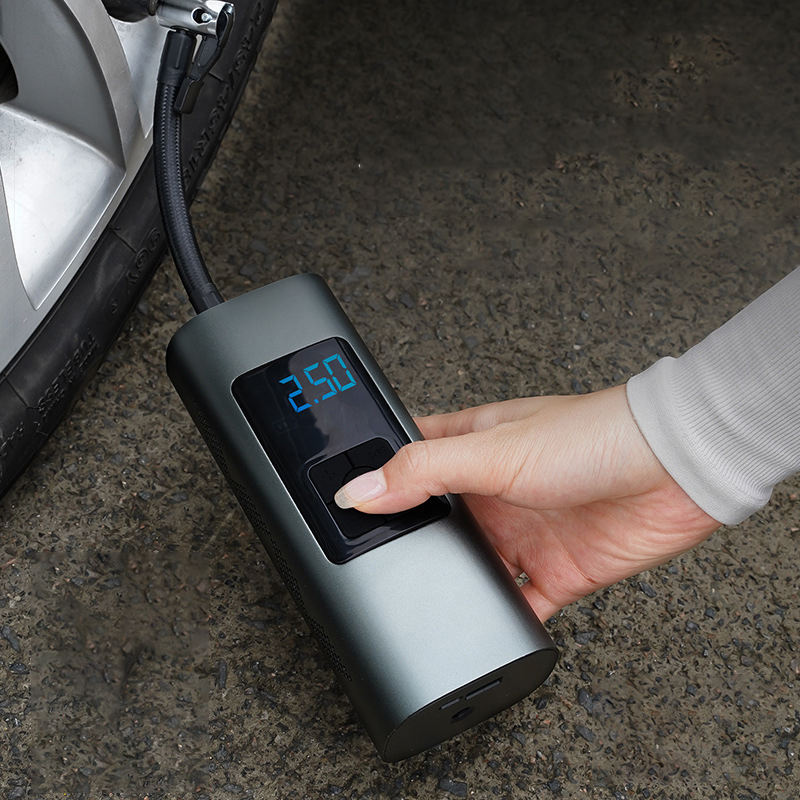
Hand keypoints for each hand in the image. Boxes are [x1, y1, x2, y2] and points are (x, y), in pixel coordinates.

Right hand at [334, 385, 719, 619]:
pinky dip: (502, 619)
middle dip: (411, 536)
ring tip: (420, 595)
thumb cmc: (595, 436)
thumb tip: (359, 490)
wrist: (675, 471)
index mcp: (475, 446)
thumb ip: (422, 472)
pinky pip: (520, 605)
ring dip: (453, 580)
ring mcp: (525, 532)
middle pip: (437, 519)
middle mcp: (496, 490)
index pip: (412, 454)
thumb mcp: (493, 449)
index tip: (344, 492)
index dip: (378, 469)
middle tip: (372, 555)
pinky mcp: (556, 571)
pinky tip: (483, 627)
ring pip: (473, 566)